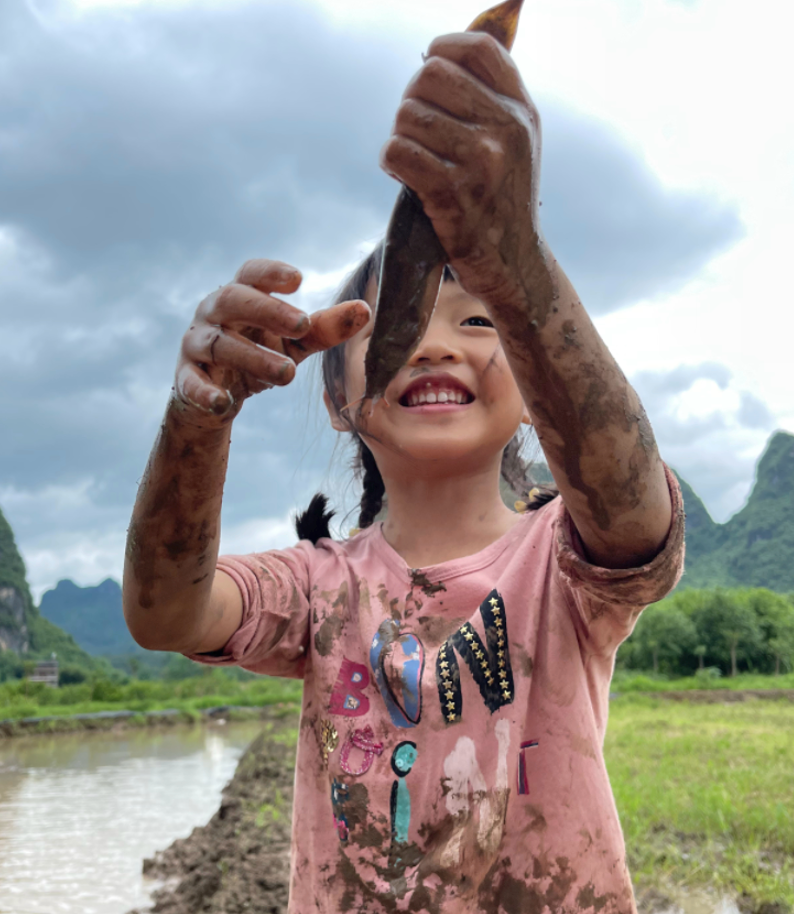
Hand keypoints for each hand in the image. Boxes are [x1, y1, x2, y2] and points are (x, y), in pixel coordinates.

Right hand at [175, 259, 369, 422]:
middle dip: (268, 310)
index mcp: (240, 296)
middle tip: (303, 324)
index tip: (298, 279)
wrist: (217, 397)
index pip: (251, 273)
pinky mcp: (186, 378)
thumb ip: (323, 327)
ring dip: (254, 357)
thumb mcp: (294, 342)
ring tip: (288, 373)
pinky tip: (225, 402)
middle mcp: (213, 313)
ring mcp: (196, 344)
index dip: (271, 273)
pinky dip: (206, 392)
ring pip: (221, 344)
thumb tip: (364, 310)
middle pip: (233, 299)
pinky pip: (191, 383)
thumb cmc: (258, 354)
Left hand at [380, 32, 542, 307]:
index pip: (478, 49)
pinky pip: (398, 152)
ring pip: (408, 115)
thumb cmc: (503, 200)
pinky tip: (403, 175)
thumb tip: (443, 53)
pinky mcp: (451, 193)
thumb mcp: (517, 143)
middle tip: (417, 131)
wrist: (513, 264)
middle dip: (412, 100)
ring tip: (413, 159)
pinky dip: (391, 162)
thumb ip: (494, 99)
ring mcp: (480, 161)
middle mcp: (506, 129)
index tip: (430, 71)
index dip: (443, 49)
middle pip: (430, 76)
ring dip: (400, 136)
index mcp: (521, 111)